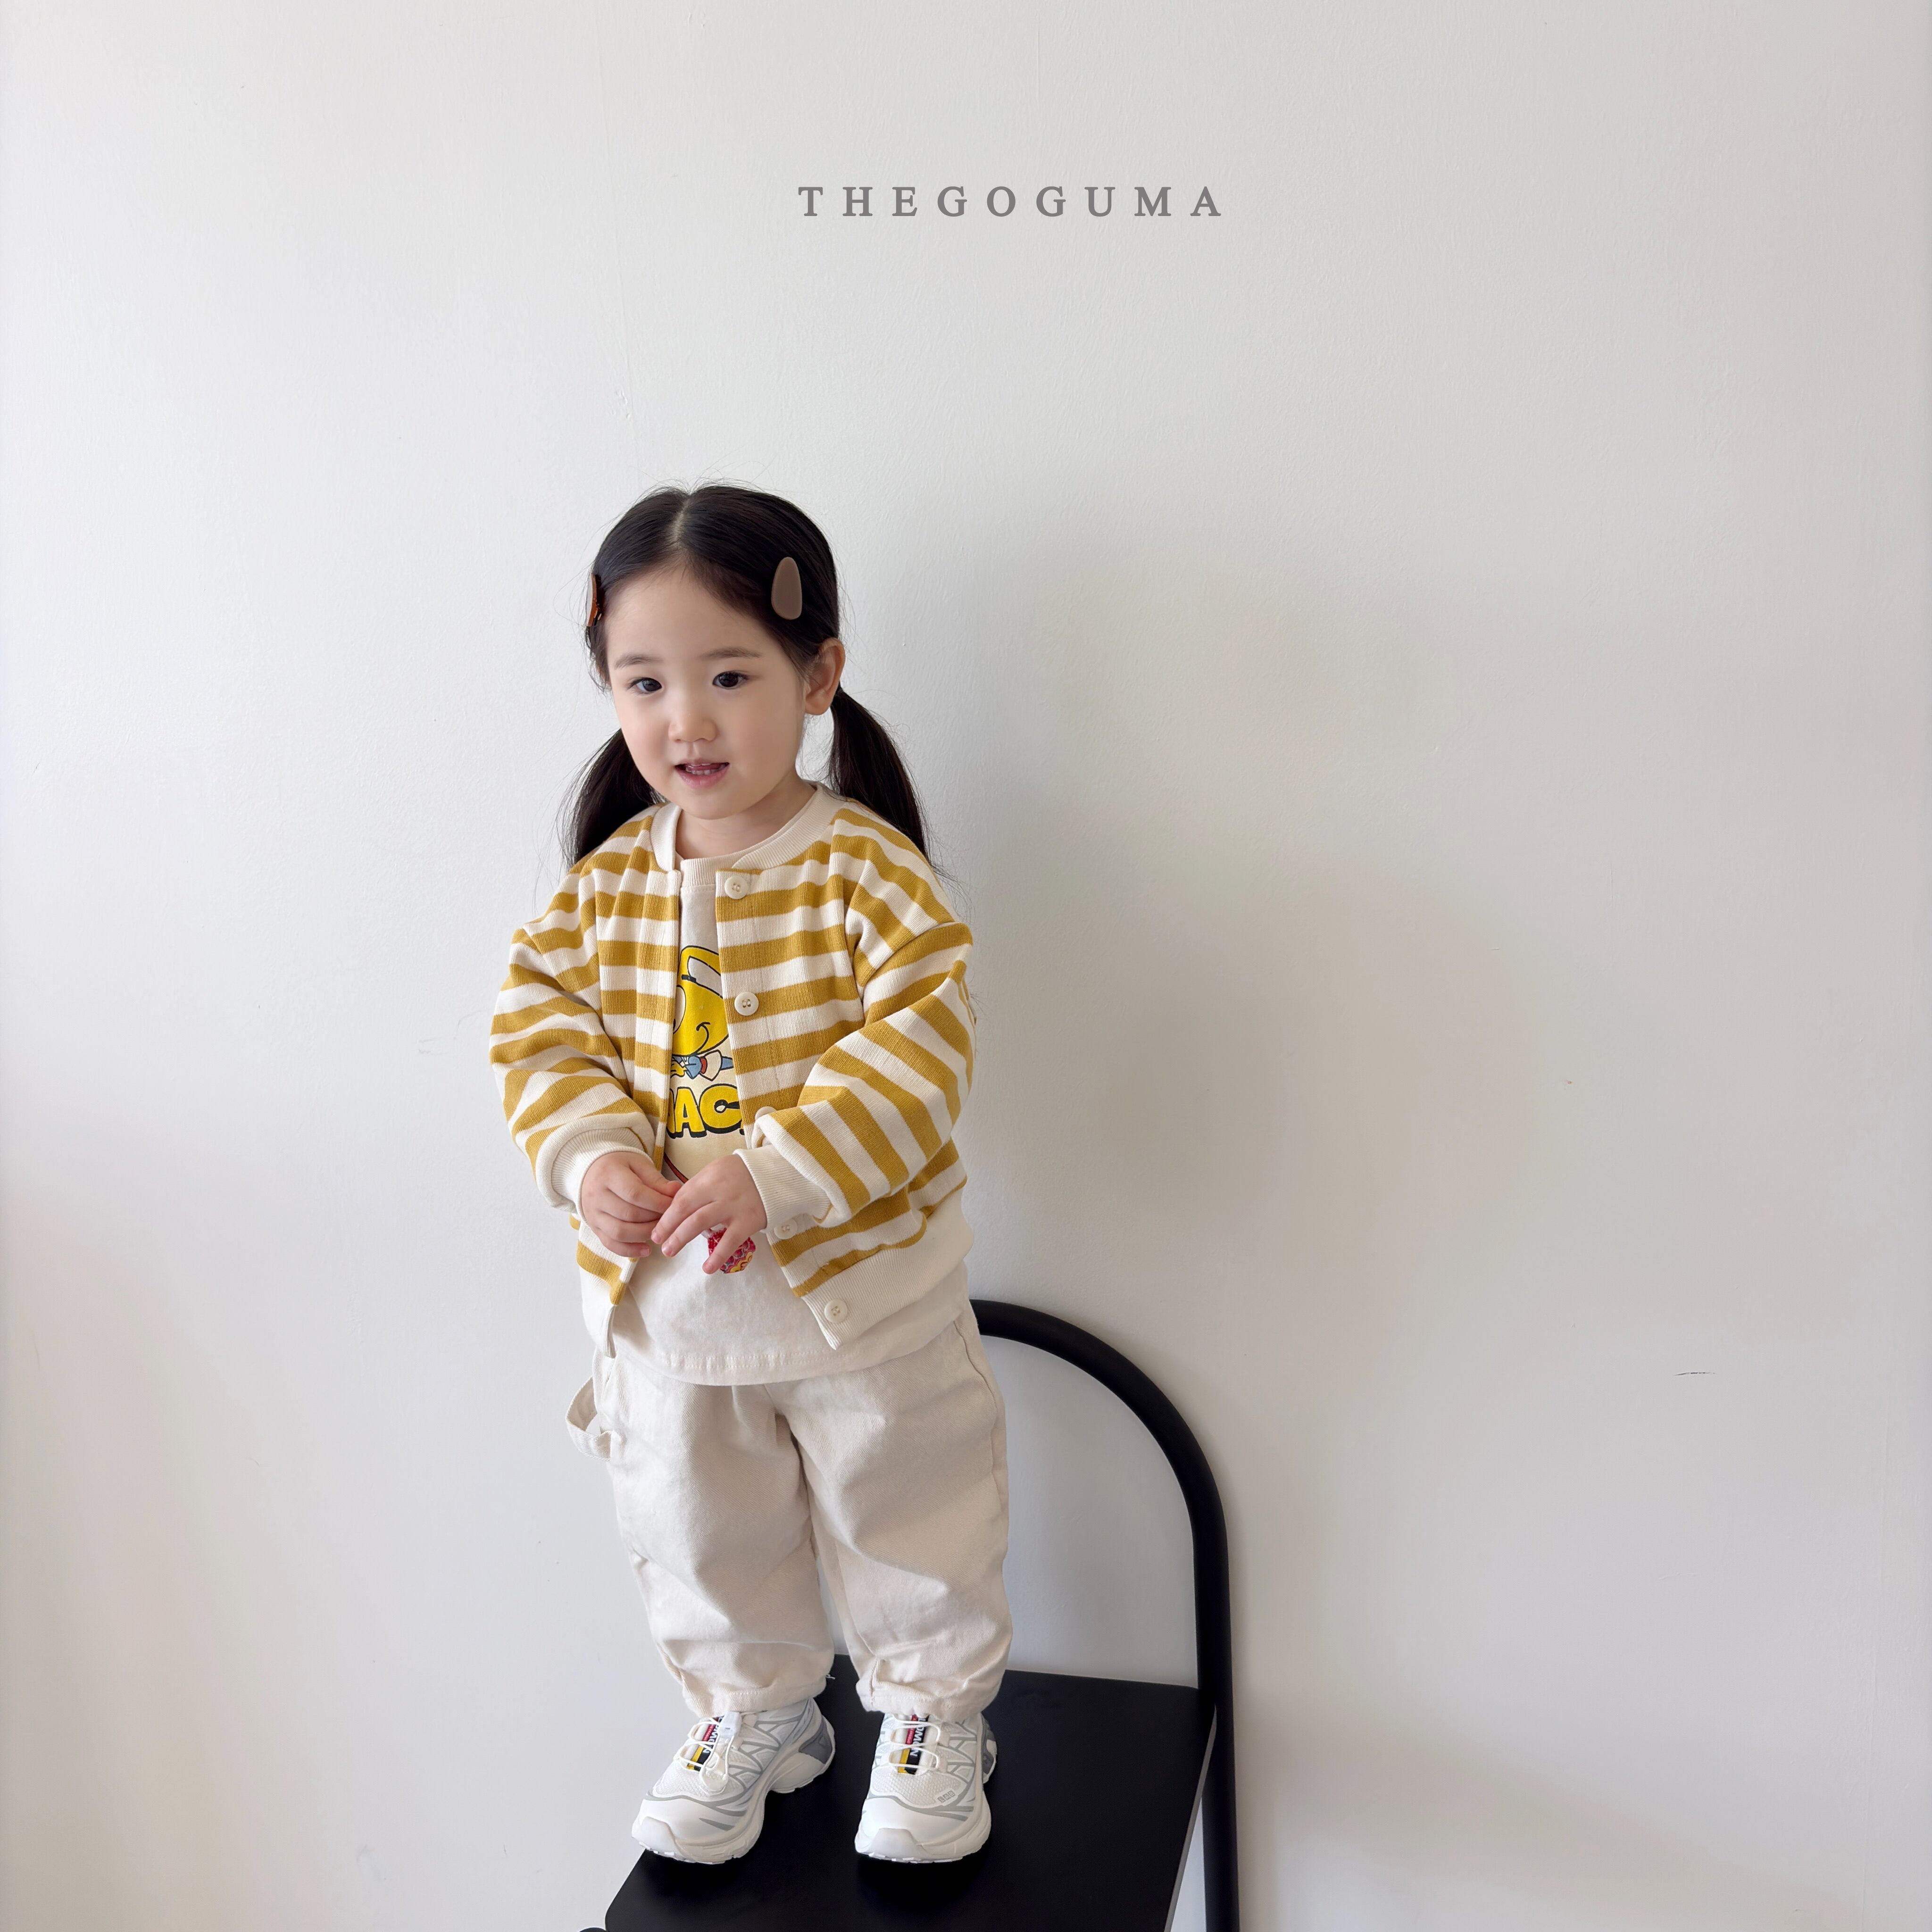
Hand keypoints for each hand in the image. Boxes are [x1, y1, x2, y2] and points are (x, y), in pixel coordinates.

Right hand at [580, 1149, 679, 1257]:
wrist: (591, 1172)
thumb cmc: (619, 1166)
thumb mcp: (638, 1164)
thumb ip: (656, 1180)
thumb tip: (676, 1192)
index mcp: (609, 1174)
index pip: (635, 1193)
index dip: (657, 1202)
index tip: (674, 1206)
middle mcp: (597, 1196)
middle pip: (629, 1214)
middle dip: (654, 1218)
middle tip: (671, 1218)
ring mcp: (593, 1214)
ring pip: (620, 1232)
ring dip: (645, 1234)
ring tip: (660, 1230)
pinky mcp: (594, 1228)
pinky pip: (610, 1244)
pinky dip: (630, 1250)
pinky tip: (647, 1250)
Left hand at [654, 1154, 767, 1274]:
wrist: (777, 1176)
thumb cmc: (741, 1176)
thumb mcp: (717, 1173)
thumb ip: (697, 1188)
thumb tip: (673, 1209)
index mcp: (709, 1176)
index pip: (681, 1197)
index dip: (666, 1215)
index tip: (657, 1229)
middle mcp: (718, 1189)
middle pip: (685, 1209)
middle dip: (668, 1227)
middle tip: (658, 1241)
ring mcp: (733, 1205)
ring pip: (700, 1222)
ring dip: (681, 1238)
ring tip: (669, 1252)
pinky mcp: (749, 1221)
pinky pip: (730, 1241)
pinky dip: (717, 1256)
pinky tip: (707, 1268)